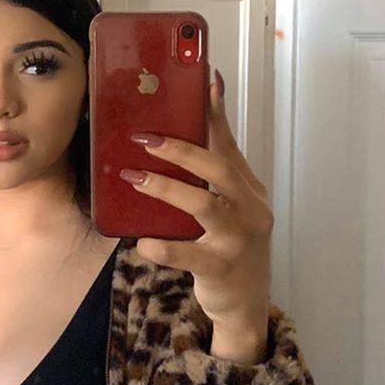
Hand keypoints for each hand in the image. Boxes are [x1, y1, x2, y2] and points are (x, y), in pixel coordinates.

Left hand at [120, 68, 273, 329]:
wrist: (245, 304)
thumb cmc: (230, 248)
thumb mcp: (229, 208)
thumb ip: (211, 176)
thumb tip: (185, 134)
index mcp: (249, 190)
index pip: (229, 146)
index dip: (216, 114)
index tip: (205, 80)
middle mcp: (250, 211)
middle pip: (219, 170)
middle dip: (182, 150)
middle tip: (145, 139)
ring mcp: (238, 241)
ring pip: (205, 206)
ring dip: (167, 189)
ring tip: (134, 177)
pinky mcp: (221, 270)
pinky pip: (190, 256)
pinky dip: (165, 248)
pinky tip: (142, 242)